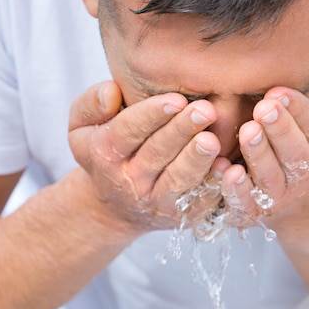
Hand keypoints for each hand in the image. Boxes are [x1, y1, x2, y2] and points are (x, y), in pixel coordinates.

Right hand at [67, 81, 226, 235]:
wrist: (114, 205)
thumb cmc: (104, 150)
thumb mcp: (81, 126)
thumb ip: (90, 103)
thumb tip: (112, 93)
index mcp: (106, 153)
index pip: (128, 130)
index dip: (152, 115)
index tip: (176, 99)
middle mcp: (131, 180)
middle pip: (158, 153)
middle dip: (182, 131)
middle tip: (205, 110)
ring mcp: (158, 201)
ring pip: (179, 179)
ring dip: (197, 159)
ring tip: (212, 140)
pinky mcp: (182, 215)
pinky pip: (200, 202)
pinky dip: (214, 187)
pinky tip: (227, 168)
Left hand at [219, 87, 308, 237]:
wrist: (307, 208)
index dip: (299, 109)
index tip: (280, 92)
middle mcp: (305, 176)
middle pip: (294, 153)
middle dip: (279, 129)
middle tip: (264, 108)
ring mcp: (279, 196)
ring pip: (269, 177)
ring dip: (258, 154)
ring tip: (248, 131)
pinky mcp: (254, 211)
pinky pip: (244, 204)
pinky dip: (235, 189)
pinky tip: (223, 167)